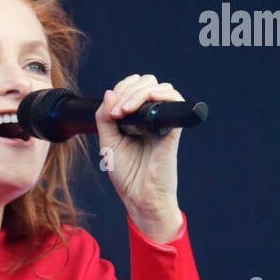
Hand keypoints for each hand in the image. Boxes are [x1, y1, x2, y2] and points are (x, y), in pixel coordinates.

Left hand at [95, 74, 183, 238]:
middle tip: (117, 112)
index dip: (122, 89)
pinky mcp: (173, 128)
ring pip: (160, 87)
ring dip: (139, 93)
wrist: (141, 197)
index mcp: (138, 118)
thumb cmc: (127, 175)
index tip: (111, 110)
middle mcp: (152, 116)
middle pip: (147, 82)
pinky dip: (161, 95)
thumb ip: (104, 118)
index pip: (134, 88)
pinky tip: (145, 105)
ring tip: (124, 111)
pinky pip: (174, 101)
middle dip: (129, 89)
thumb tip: (110, 91)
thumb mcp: (108, 143)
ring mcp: (164, 121)